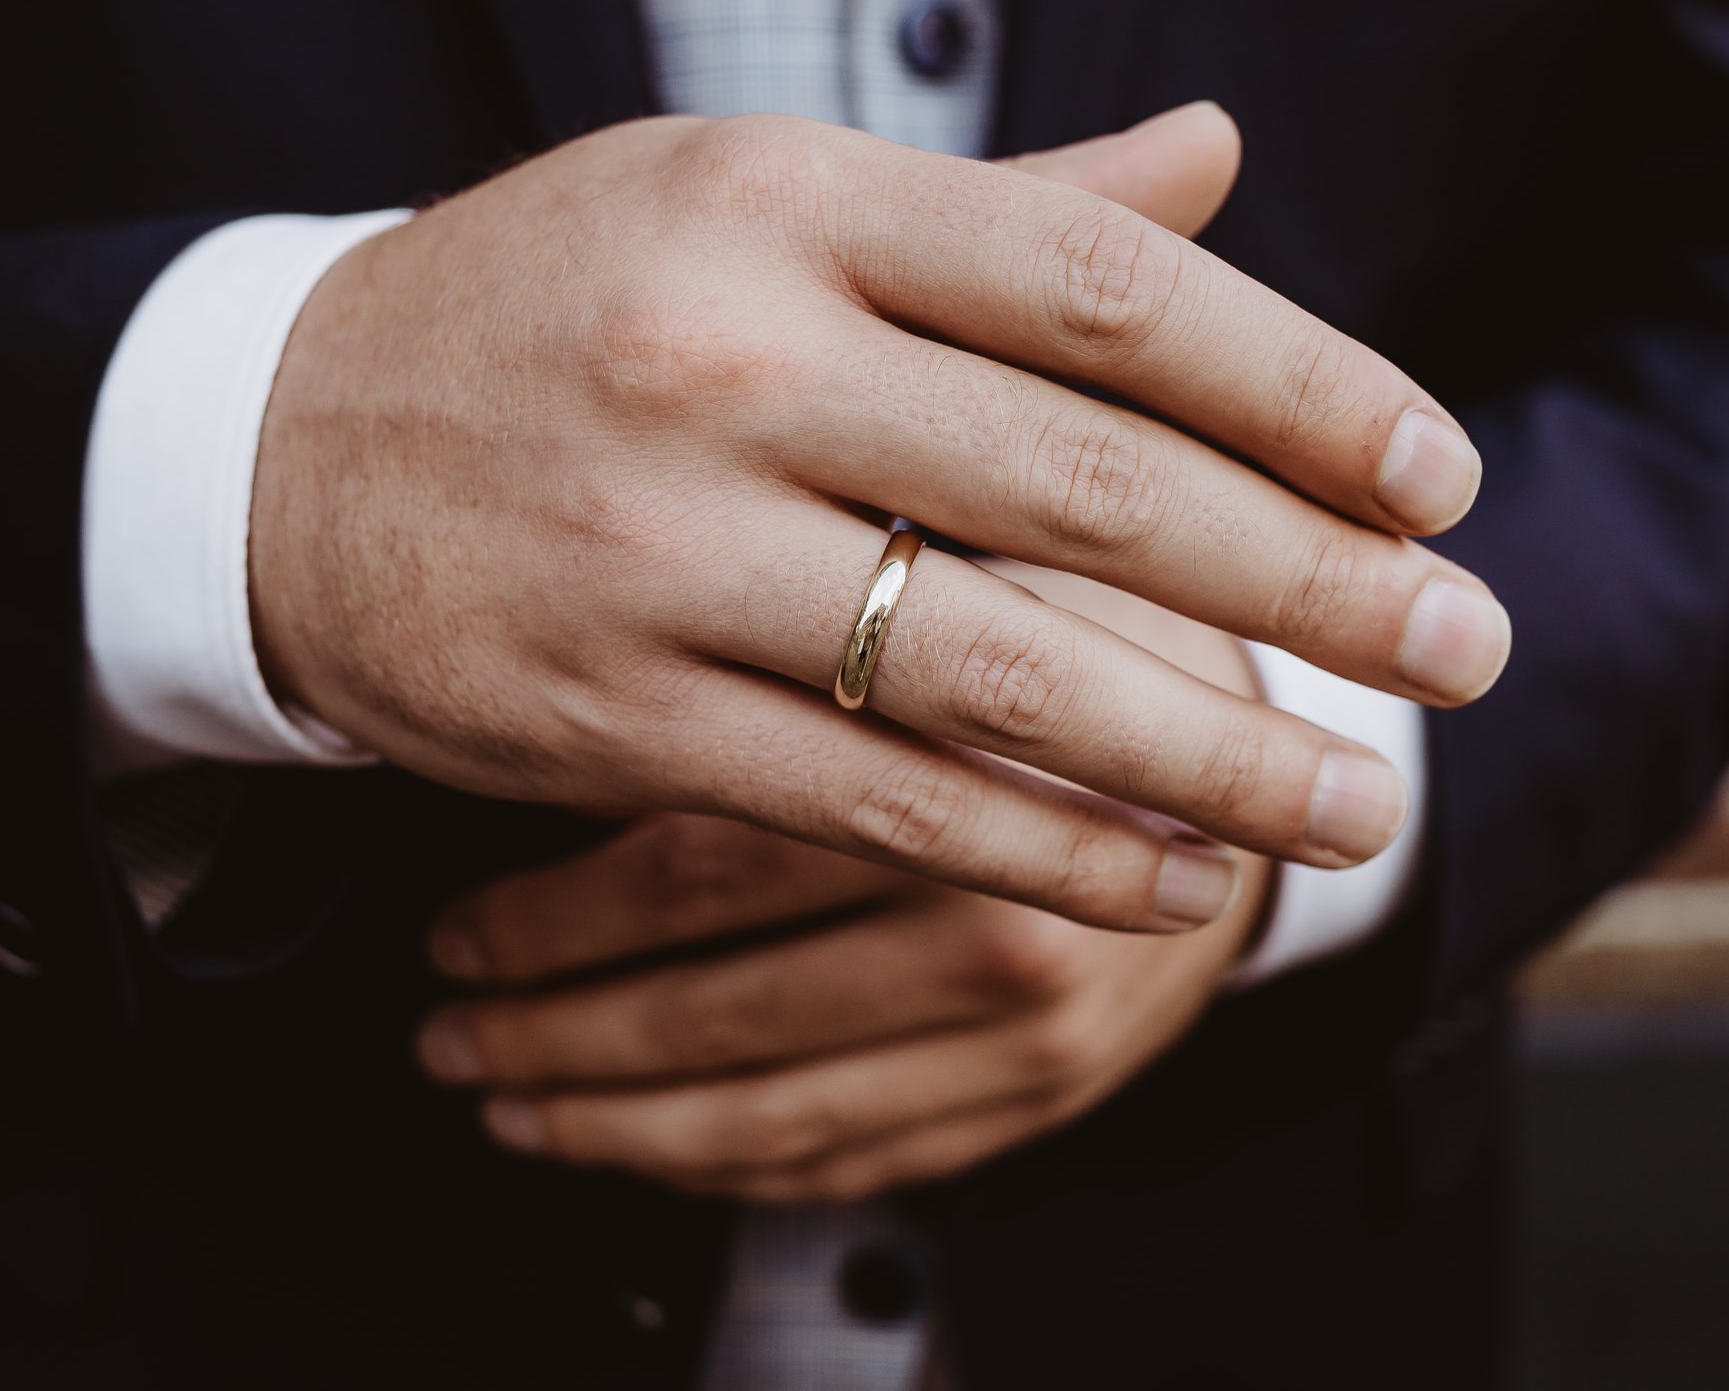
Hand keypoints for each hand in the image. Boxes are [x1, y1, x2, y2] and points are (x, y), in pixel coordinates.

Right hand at [251, 104, 1507, 929]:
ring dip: (1208, 752)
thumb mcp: (752, 192)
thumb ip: (999, 204)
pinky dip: (1041, 845)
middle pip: (1082, 481)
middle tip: (1464, 651)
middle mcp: (730, 355)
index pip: (1102, 287)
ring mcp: (662, 542)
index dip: (1300, 384)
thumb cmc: (564, 302)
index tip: (1438, 476)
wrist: (273, 443)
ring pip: (993, 663)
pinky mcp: (610, 709)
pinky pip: (870, 794)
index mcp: (786, 194)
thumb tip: (1226, 156)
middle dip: (1305, 583)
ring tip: (1361, 808)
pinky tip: (1171, 873)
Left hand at [418, 565, 1277, 1201]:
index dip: (548, 919)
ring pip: (767, 1118)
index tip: (452, 933)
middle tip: (446, 1027)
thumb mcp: (957, 562)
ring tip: (502, 1093)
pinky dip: (724, 1166)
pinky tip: (635, 1140)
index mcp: (958, 776)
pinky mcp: (1044, 1103)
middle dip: (549, 1036)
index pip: (694, 875)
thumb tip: (556, 680)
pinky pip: (850, 1164)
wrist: (1282, 745)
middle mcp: (1004, 923)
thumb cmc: (1085, 628)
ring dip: (610, 1121)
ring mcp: (1032, 1037)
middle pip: (712, 1012)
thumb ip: (781, 625)